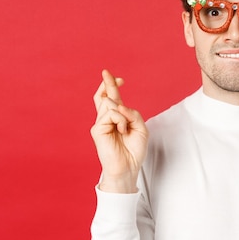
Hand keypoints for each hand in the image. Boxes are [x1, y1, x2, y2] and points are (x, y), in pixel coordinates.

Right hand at [90, 69, 147, 192]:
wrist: (128, 167)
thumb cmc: (134, 150)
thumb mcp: (140, 128)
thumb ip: (132, 113)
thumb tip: (119, 105)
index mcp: (118, 118)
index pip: (112, 99)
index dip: (113, 86)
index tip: (120, 79)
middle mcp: (107, 119)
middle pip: (105, 96)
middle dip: (108, 83)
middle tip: (106, 72)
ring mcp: (101, 123)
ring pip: (110, 104)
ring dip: (122, 112)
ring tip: (124, 128)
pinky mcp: (97, 129)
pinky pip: (110, 114)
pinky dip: (119, 120)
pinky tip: (121, 130)